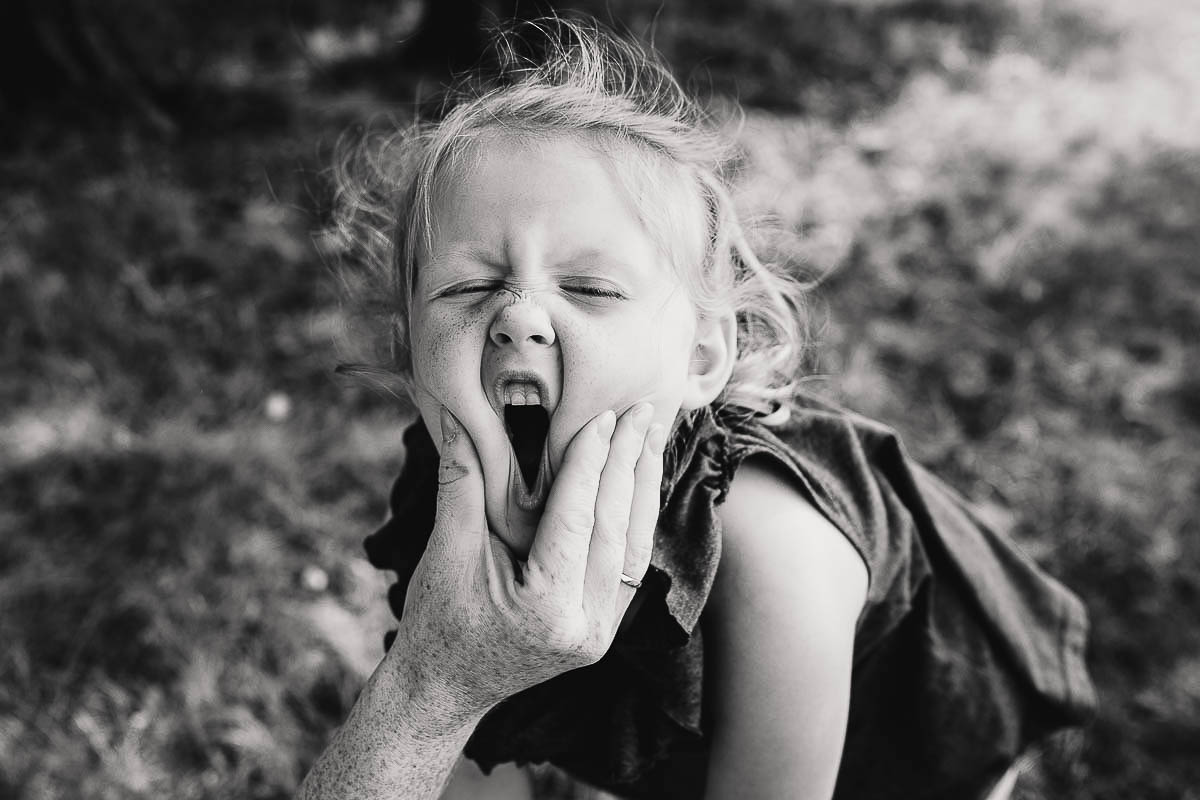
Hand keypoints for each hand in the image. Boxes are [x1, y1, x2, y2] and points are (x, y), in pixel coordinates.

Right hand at [390, 403, 665, 717]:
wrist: (442, 688)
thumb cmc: (436, 623)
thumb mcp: (445, 552)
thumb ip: (462, 484)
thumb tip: (460, 417)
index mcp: (545, 608)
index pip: (579, 518)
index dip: (592, 461)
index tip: (606, 415)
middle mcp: (585, 626)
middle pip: (617, 529)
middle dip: (630, 465)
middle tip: (642, 412)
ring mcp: (600, 633)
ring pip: (635, 548)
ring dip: (643, 489)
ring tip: (652, 438)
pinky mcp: (603, 629)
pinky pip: (629, 566)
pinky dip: (634, 520)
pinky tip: (638, 484)